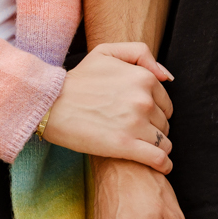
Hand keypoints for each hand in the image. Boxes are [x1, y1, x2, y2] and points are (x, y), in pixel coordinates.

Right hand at [41, 43, 173, 170]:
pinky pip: (159, 159)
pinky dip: (163, 164)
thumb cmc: (78, 79)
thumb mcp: (107, 52)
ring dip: (157, 147)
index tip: (142, 118)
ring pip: (164, 142)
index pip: (165, 103)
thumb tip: (167, 77)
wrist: (51, 104)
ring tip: (143, 148)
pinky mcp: (125, 146)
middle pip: (164, 123)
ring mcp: (136, 124)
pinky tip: (161, 166)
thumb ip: (141, 54)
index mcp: (143, 78)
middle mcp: (144, 100)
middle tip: (136, 132)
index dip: (155, 112)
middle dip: (154, 129)